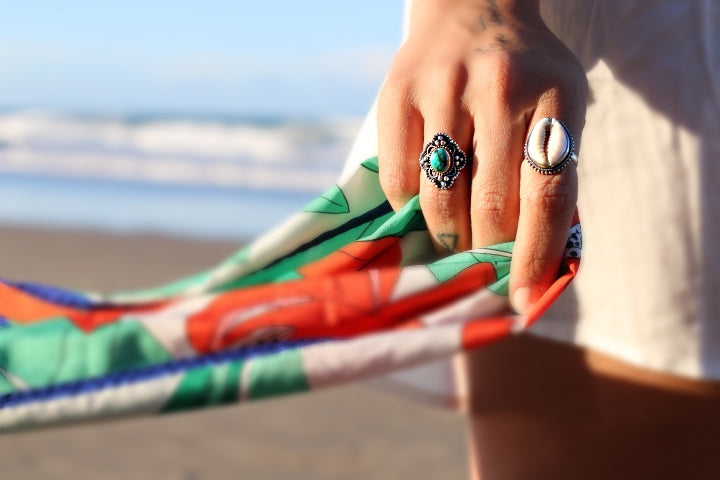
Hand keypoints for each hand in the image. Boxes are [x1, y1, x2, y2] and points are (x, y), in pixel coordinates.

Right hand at [377, 0, 586, 313]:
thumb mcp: (560, 109)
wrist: (472, 7)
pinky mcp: (396, 93)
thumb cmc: (526, 74)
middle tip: (481, 258)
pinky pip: (397, 179)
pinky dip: (411, 204)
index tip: (521, 296)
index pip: (548, 195)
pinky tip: (425, 196)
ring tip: (454, 233)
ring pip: (440, 197)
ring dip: (447, 233)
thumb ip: (552, 177)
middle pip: (491, 205)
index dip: (535, 256)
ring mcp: (443, 86)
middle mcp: (500, 86)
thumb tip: (534, 268)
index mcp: (557, 94)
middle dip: (485, 249)